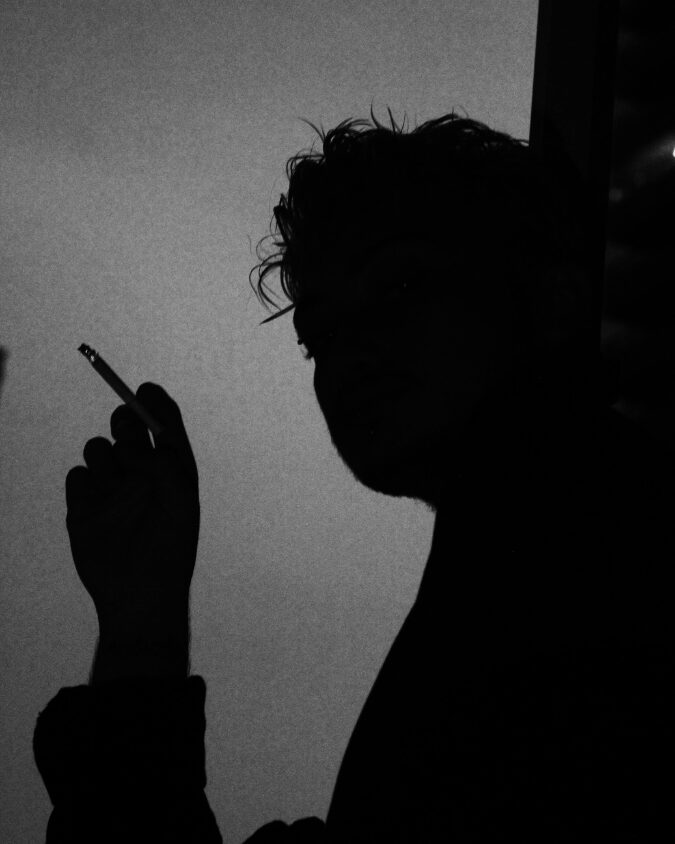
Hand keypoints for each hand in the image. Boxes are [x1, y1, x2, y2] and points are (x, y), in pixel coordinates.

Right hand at [65, 383, 199, 638]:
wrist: (139, 592)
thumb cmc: (169, 544)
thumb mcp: (179, 495)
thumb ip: (164, 457)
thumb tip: (143, 433)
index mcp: (172, 470)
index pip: (164, 425)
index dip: (156, 403)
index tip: (145, 388)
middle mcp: (141, 474)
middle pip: (128, 429)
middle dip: (127, 421)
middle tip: (128, 426)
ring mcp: (112, 489)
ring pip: (99, 449)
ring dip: (105, 455)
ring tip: (119, 484)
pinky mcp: (84, 507)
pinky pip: (78, 477)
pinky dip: (85, 482)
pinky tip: (99, 505)